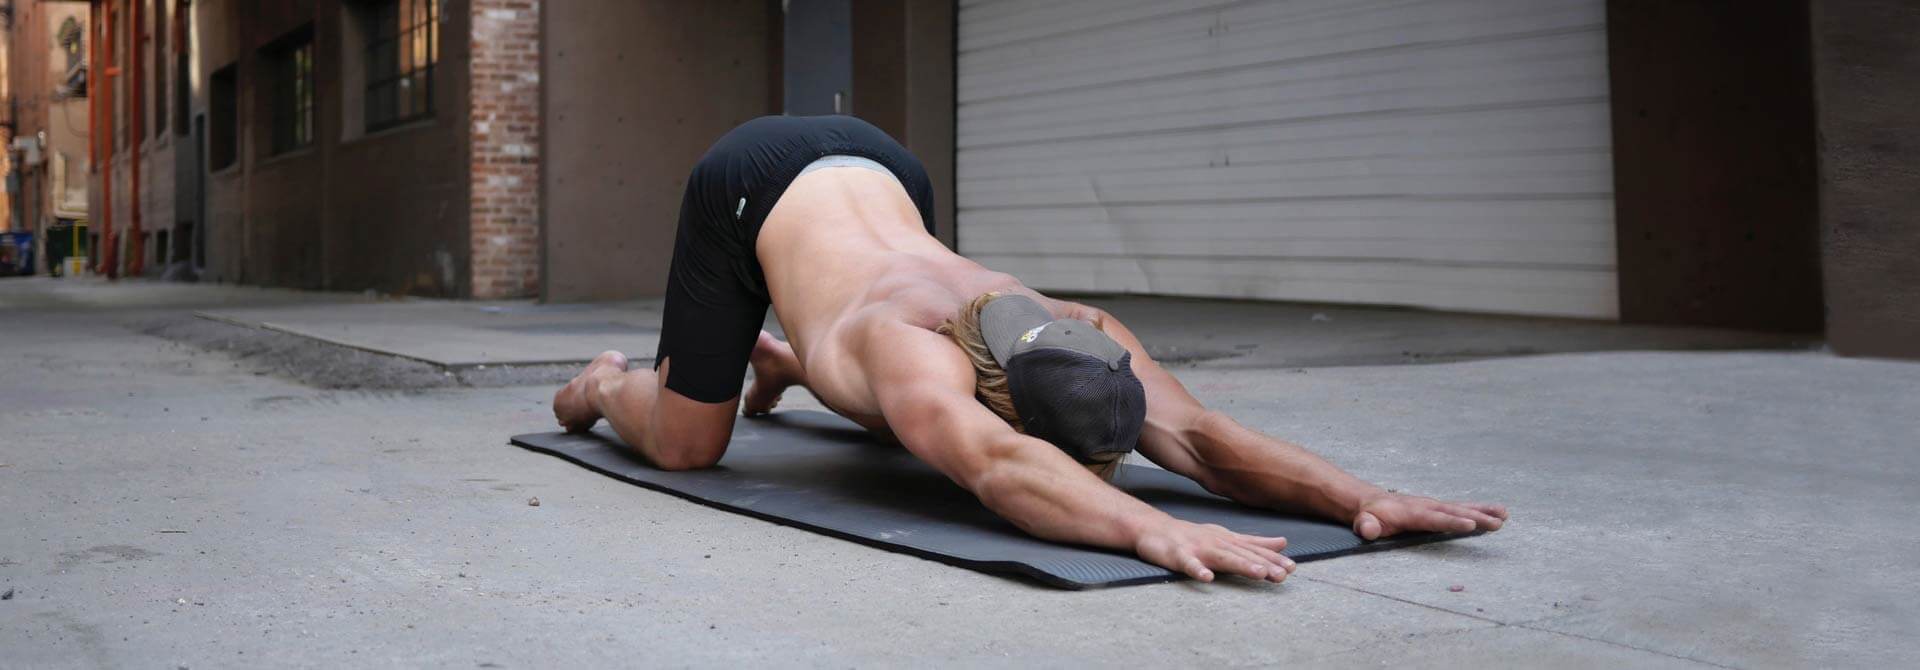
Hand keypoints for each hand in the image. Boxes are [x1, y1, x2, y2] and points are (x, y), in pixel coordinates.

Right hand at [1134, 518, 1295, 582]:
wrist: (1154, 528)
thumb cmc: (1193, 536)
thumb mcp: (1226, 537)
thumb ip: (1254, 542)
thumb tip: (1283, 542)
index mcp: (1228, 541)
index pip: (1254, 550)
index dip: (1273, 558)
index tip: (1292, 568)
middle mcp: (1217, 543)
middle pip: (1243, 555)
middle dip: (1263, 564)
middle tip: (1283, 574)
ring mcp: (1197, 549)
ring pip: (1222, 558)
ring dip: (1241, 564)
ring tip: (1259, 573)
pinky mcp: (1178, 555)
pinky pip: (1188, 564)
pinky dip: (1197, 570)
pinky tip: (1207, 579)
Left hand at [1351, 493, 1507, 539]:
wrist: (1371, 501)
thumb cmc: (1369, 516)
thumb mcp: (1363, 522)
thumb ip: (1366, 526)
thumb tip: (1368, 530)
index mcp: (1411, 513)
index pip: (1434, 519)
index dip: (1452, 522)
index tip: (1470, 525)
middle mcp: (1427, 506)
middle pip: (1454, 512)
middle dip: (1476, 517)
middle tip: (1497, 523)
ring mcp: (1435, 506)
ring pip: (1461, 508)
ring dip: (1483, 512)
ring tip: (1504, 516)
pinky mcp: (1440, 508)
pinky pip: (1462, 509)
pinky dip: (1480, 510)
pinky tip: (1498, 513)